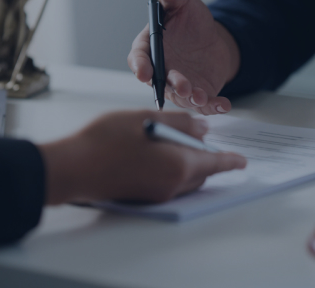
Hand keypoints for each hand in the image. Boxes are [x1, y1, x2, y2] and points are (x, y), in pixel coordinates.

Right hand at [38, 110, 246, 204]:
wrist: (72, 168)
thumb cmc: (106, 140)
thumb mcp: (147, 119)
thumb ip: (179, 123)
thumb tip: (201, 129)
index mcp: (179, 165)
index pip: (215, 163)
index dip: (230, 160)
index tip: (242, 160)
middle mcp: (172, 185)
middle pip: (201, 171)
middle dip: (205, 156)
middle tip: (202, 139)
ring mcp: (157, 194)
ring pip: (184, 178)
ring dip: (188, 162)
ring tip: (178, 141)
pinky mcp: (143, 196)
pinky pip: (169, 183)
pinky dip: (173, 168)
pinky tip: (158, 152)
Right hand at [127, 0, 240, 114]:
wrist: (211, 39)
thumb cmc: (190, 22)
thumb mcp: (183, 3)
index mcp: (149, 47)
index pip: (139, 58)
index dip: (140, 66)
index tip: (144, 72)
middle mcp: (160, 70)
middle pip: (160, 82)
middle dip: (170, 85)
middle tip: (181, 85)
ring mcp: (178, 85)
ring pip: (181, 96)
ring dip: (190, 97)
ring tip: (201, 95)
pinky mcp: (197, 95)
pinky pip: (203, 103)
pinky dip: (213, 106)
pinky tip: (224, 104)